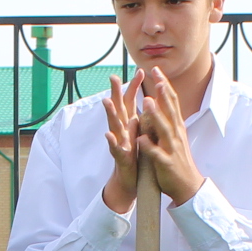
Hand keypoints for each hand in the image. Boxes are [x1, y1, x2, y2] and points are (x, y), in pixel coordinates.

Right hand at [98, 76, 142, 214]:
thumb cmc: (135, 155)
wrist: (130, 180)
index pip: (132, 102)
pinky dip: (111, 141)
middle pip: (119, 108)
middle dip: (116, 92)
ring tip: (106, 101)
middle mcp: (122, 131)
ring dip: (110, 113)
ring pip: (114, 125)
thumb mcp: (139, 134)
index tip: (141, 71)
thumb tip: (145, 102)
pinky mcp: (120, 156)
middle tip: (113, 77)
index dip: (135, 86)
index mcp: (130, 124)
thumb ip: (140, 119)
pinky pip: (115, 148)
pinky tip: (108, 134)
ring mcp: (120, 142)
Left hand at [129, 65, 203, 205]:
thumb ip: (168, 120)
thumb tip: (162, 102)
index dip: (164, 85)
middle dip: (163, 93)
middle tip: (157, 77)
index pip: (171, 102)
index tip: (156, 70)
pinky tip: (140, 139)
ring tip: (146, 102)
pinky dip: (149, 146)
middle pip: (170, 110)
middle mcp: (176, 134)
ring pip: (163, 129)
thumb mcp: (174, 136)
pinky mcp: (166, 163)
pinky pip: (156, 154)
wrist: (188, 186)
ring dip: (155, 115)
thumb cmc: (178, 160)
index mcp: (176, 127)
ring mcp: (172, 148)